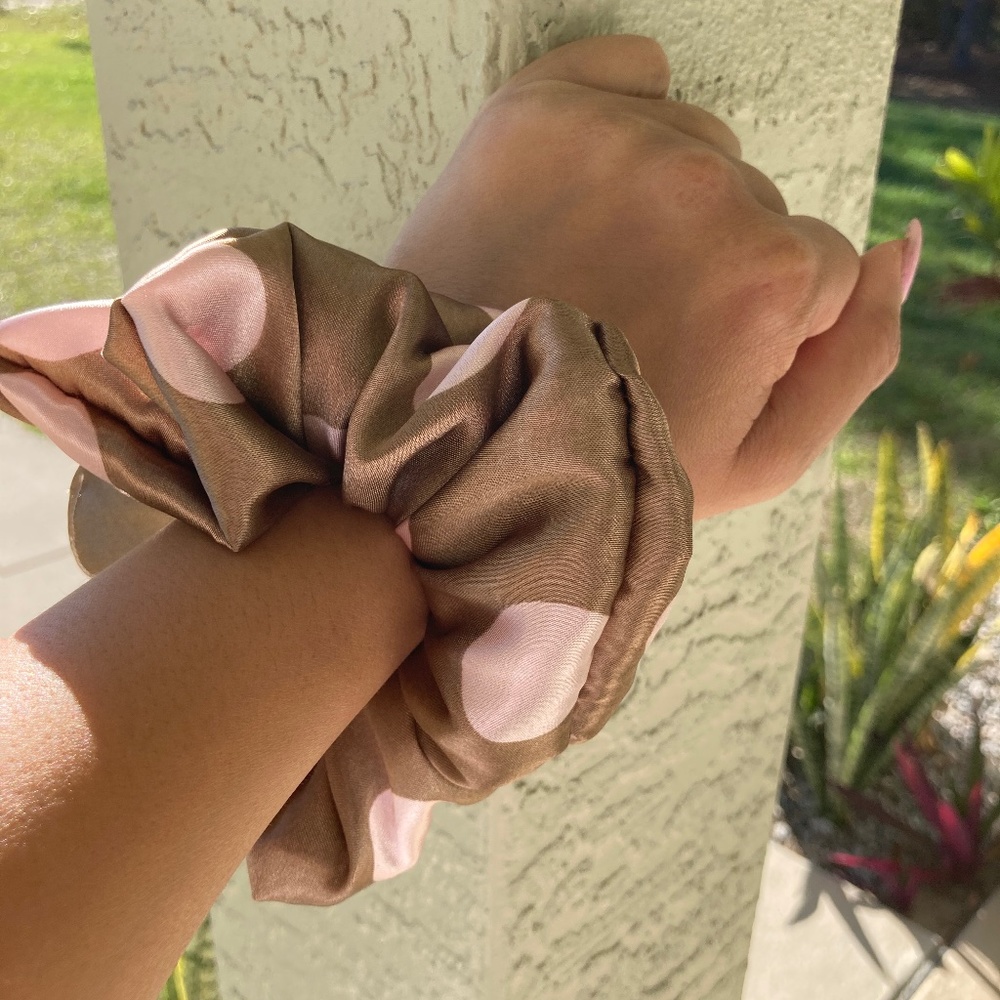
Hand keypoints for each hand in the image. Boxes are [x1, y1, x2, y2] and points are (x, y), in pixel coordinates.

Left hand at [385, 35, 915, 520]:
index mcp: (763, 274)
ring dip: (666, 202)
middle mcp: (699, 182)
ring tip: (596, 275)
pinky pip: (634, 75)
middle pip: (755, 203)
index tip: (689, 355)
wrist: (459, 429)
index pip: (813, 266)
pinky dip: (626, 118)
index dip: (757, 323)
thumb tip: (899, 249)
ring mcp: (610, 137)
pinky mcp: (536, 108)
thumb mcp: (760, 456)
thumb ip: (860, 355)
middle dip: (712, 262)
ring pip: (699, 148)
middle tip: (632, 325)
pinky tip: (588, 197)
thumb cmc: (608, 455)